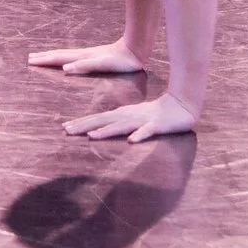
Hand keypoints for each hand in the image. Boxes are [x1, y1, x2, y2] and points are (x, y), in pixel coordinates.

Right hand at [27, 38, 144, 75]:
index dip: (45, 60)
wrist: (135, 50)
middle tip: (30, 58)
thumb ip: (84, 66)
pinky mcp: (94, 57)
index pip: (59, 58)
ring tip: (43, 57)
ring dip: (52, 56)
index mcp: (82, 57)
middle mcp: (82, 55)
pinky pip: (73, 57)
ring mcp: (88, 55)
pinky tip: (66, 62)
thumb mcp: (103, 64)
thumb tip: (65, 68)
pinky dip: (65, 59)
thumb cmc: (120, 60)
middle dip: (44, 57)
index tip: (30, 61)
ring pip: (65, 55)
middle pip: (59, 54)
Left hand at [64, 91, 196, 142]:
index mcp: (122, 114)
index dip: (82, 123)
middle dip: (85, 126)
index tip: (64, 128)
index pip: (98, 119)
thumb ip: (116, 124)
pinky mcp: (157, 125)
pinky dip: (139, 135)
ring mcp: (142, 121)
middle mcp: (129, 116)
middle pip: (104, 121)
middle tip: (67, 131)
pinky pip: (147, 132)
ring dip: (107, 131)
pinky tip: (131, 141)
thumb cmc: (155, 114)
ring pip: (122, 126)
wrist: (182, 106)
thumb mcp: (132, 119)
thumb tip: (95, 131)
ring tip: (91, 136)